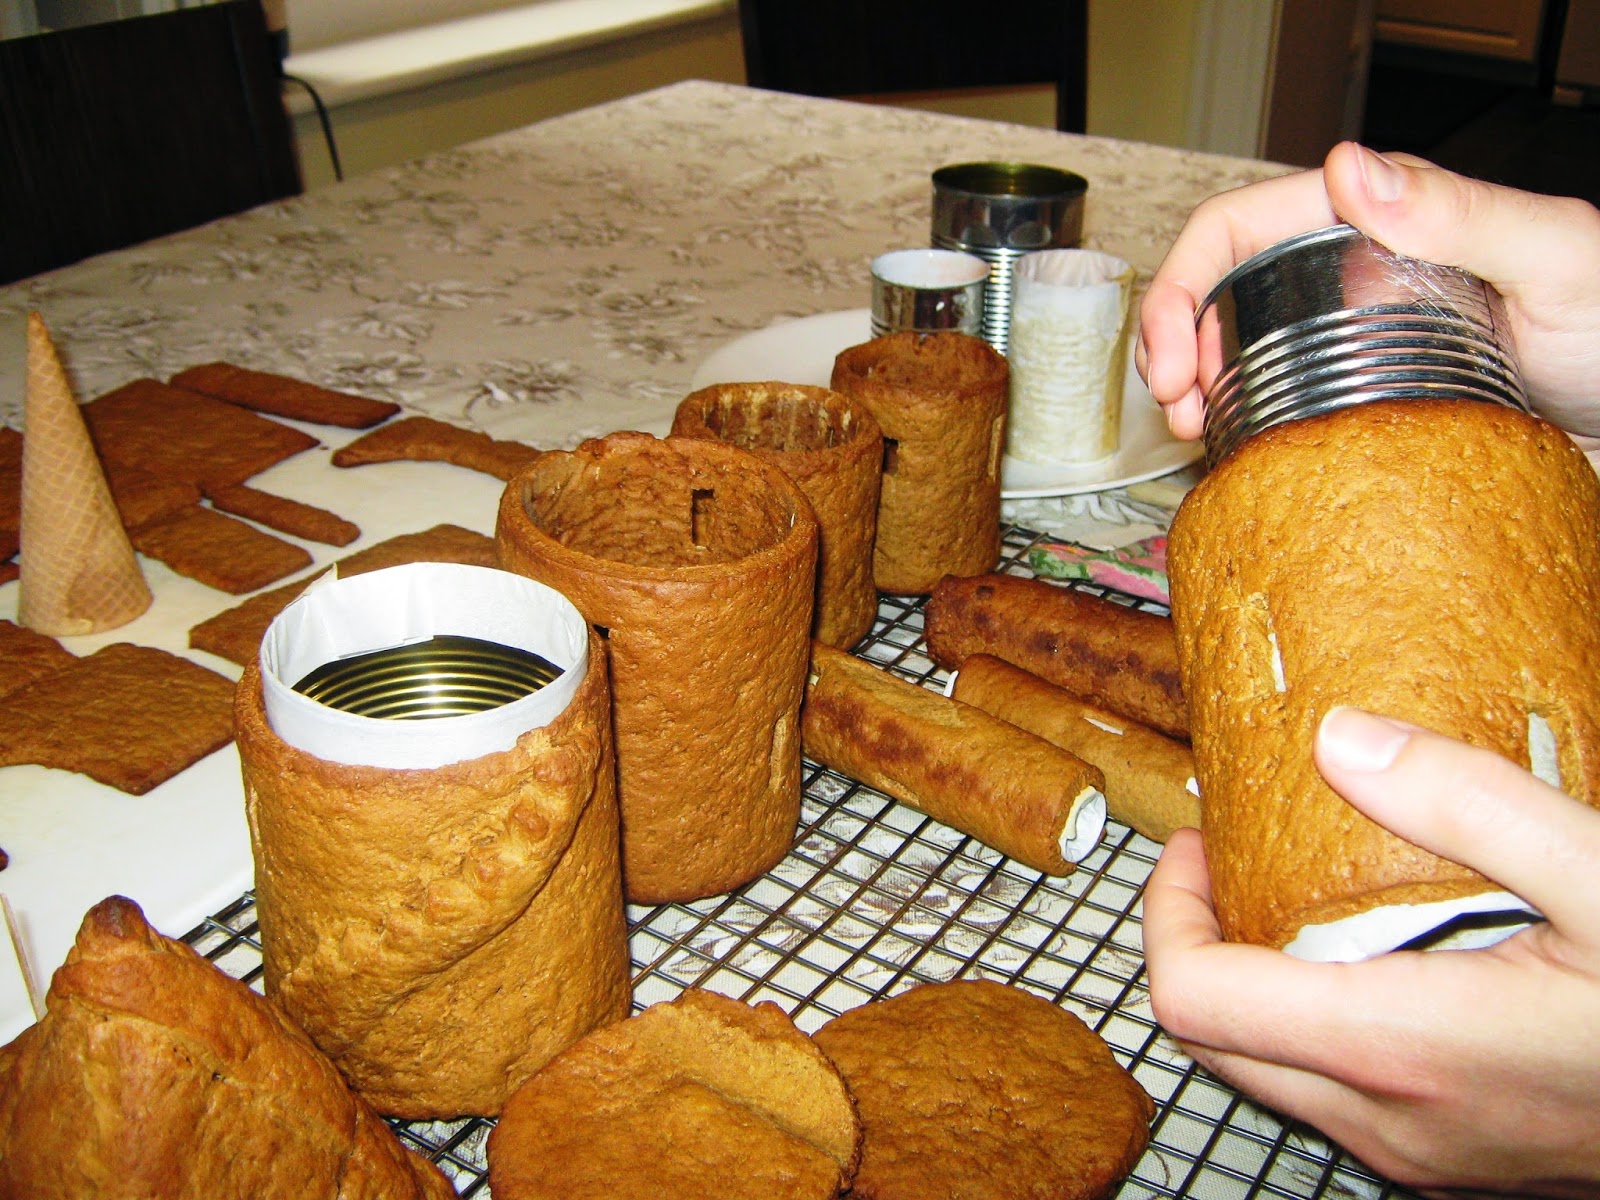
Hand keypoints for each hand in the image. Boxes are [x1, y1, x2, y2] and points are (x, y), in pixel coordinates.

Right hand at [1136, 141, 1599, 463]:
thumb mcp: (1556, 258)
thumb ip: (1463, 212)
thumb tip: (1347, 171)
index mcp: (1377, 222)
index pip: (1238, 230)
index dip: (1182, 288)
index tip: (1175, 359)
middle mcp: (1350, 277)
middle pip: (1218, 295)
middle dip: (1172, 347)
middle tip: (1177, 409)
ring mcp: (1351, 344)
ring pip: (1236, 355)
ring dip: (1195, 393)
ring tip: (1195, 435)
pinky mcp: (1360, 405)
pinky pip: (1279, 410)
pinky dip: (1242, 433)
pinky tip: (1237, 456)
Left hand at [1142, 706, 1599, 1197]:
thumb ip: (1465, 801)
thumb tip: (1337, 739)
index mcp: (1400, 1047)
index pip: (1190, 997)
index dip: (1164, 913)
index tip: (1197, 843)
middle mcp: (1391, 1120)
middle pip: (1210, 1039)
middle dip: (1195, 940)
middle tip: (1231, 858)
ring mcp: (1420, 1156)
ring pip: (1267, 1072)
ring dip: (1252, 984)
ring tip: (1292, 894)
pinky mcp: (1453, 1161)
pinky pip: (1334, 1096)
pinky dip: (1310, 1023)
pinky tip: (1369, 958)